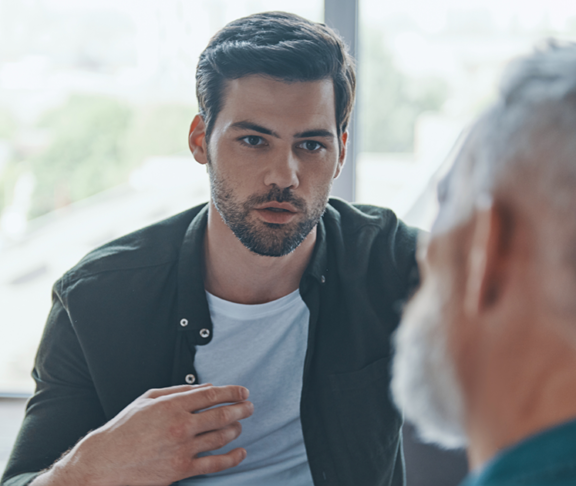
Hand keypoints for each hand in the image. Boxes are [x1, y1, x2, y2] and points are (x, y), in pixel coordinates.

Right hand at [35, 384, 253, 485]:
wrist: (104, 462)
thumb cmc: (125, 428)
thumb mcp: (148, 400)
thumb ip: (179, 391)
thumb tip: (206, 387)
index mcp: (172, 405)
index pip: (211, 395)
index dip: (231, 392)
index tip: (243, 391)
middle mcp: (181, 425)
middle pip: (221, 414)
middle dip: (241, 409)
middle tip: (250, 406)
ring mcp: (182, 449)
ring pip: (220, 437)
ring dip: (236, 430)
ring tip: (241, 425)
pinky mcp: (181, 470)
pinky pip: (214, 464)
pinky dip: (232, 458)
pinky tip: (240, 453)